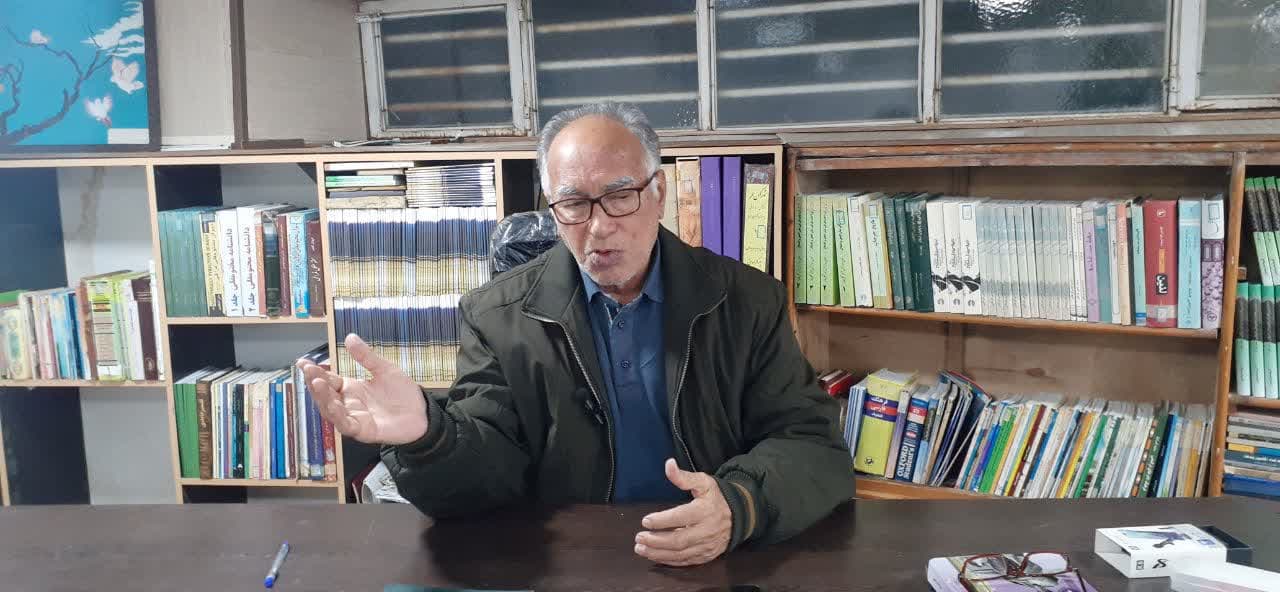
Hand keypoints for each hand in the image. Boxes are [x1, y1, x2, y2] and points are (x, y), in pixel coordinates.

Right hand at [297, 333, 427, 444]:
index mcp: (351, 389)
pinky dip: (338, 416)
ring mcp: (354, 418)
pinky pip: (346, 425)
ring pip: (331, 411)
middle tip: (309, 370)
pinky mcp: (363, 431)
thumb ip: (366, 357)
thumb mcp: (384, 369)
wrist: (423, 413)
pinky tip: (333, 405)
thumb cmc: (403, 393)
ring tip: (317, 383)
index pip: (328, 380)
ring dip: (322, 398)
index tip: (302, 362)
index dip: (315, 372)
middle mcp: (349, 404)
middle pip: (325, 395)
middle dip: (315, 383)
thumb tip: (350, 337)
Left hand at [634, 458, 732, 566]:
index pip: (681, 517)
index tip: (645, 520)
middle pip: (679, 540)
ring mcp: (707, 545)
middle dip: (656, 541)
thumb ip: (684, 477)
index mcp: (705, 511)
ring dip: (658, 553)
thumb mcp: (703, 482)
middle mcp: (706, 531)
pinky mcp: (706, 555)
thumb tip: (668, 464)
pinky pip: (686, 562)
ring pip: (680, 554)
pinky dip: (669, 561)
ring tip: (641, 549)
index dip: (662, 520)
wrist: (739, 515)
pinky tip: (655, 556)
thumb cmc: (716, 497)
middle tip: (639, 537)